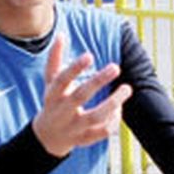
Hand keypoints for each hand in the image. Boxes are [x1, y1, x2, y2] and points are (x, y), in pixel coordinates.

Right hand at [32, 33, 132, 157]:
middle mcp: (62, 112)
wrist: (47, 138)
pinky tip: (120, 109)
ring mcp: (73, 127)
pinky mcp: (84, 139)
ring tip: (127, 88)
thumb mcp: (50, 82)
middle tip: (116, 66)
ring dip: (113, 104)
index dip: (74, 68)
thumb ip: (55, 59)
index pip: (61, 80)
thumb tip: (61, 35)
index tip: (90, 55)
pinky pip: (102, 132)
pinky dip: (113, 121)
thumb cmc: (53, 102)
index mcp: (52, 96)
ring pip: (95, 117)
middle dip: (97, 82)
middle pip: (79, 96)